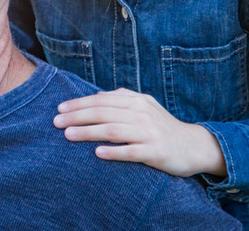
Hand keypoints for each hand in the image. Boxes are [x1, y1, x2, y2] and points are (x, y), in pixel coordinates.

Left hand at [53, 88, 226, 177]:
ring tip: (68, 135)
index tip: (59, 109)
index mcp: (136, 101)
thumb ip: (122, 98)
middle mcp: (142, 113)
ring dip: (88, 132)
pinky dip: (113, 151)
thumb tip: (98, 95)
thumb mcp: (144, 106)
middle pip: (103, 113)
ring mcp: (149, 133)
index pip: (101, 100)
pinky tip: (97, 153)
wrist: (192, 146)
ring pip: (113, 130)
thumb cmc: (162, 126)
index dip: (79, 103)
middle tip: (56, 122)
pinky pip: (131, 151)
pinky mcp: (155, 152)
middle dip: (77, 116)